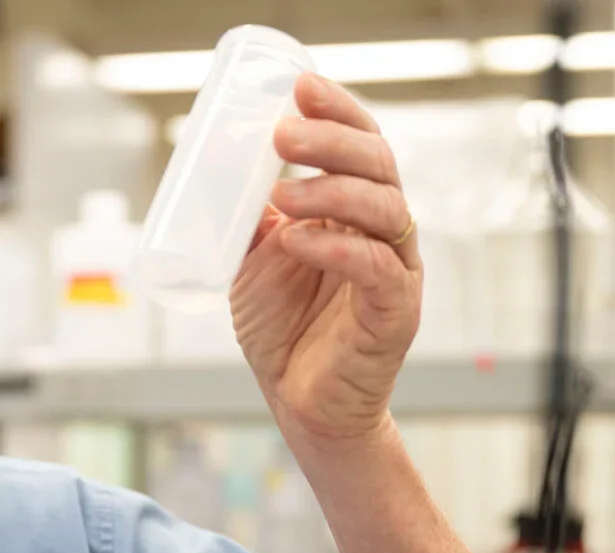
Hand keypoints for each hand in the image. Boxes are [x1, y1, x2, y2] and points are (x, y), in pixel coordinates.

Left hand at [231, 74, 422, 444]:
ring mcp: (396, 270)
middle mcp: (385, 233)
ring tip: (283, 195)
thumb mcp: (254, 259)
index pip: (361, 144)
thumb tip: (218, 167)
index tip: (300, 86)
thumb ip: (249, 217)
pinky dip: (337, 247)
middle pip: (378, 165)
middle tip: (283, 135)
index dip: (338, 111)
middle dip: (332, 141)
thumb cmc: (284, 330)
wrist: (299, 404)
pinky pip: (377, 268)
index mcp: (356, 211)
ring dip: (332, 192)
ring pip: (385, 209)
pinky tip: (299, 240)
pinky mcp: (395, 313)